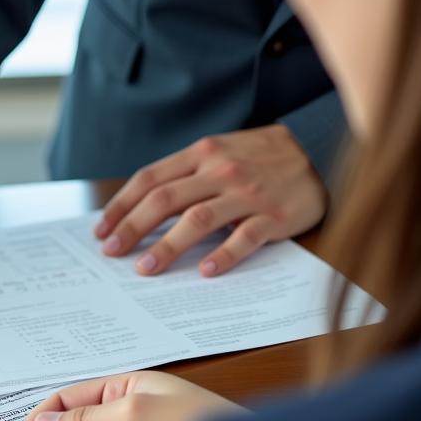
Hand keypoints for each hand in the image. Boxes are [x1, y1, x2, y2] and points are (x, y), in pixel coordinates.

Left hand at [95, 124, 326, 276]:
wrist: (318, 148)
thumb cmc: (259, 156)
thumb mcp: (219, 152)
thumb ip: (185, 174)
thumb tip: (142, 208)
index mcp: (201, 153)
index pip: (150, 179)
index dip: (122, 205)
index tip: (102, 230)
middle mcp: (220, 170)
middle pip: (165, 200)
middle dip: (133, 228)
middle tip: (112, 252)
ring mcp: (248, 193)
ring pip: (198, 220)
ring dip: (167, 246)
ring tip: (145, 268)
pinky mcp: (275, 215)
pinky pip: (244, 237)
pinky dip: (223, 255)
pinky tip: (205, 272)